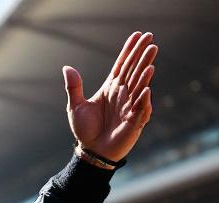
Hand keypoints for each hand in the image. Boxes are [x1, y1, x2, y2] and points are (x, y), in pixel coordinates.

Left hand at [63, 31, 157, 160]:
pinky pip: (141, 109)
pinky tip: (146, 88)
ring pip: (140, 86)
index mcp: (111, 88)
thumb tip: (67, 68)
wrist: (92, 152)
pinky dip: (143, 99)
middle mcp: (123, 94)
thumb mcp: (76, 106)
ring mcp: (130, 107)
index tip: (138, 35)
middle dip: (142, 55)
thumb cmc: (86, 130)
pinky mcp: (134, 122)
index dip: (129, 50)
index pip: (122, 65)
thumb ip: (74, 87)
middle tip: (151, 39)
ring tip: (151, 58)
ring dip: (145, 72)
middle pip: (134, 71)